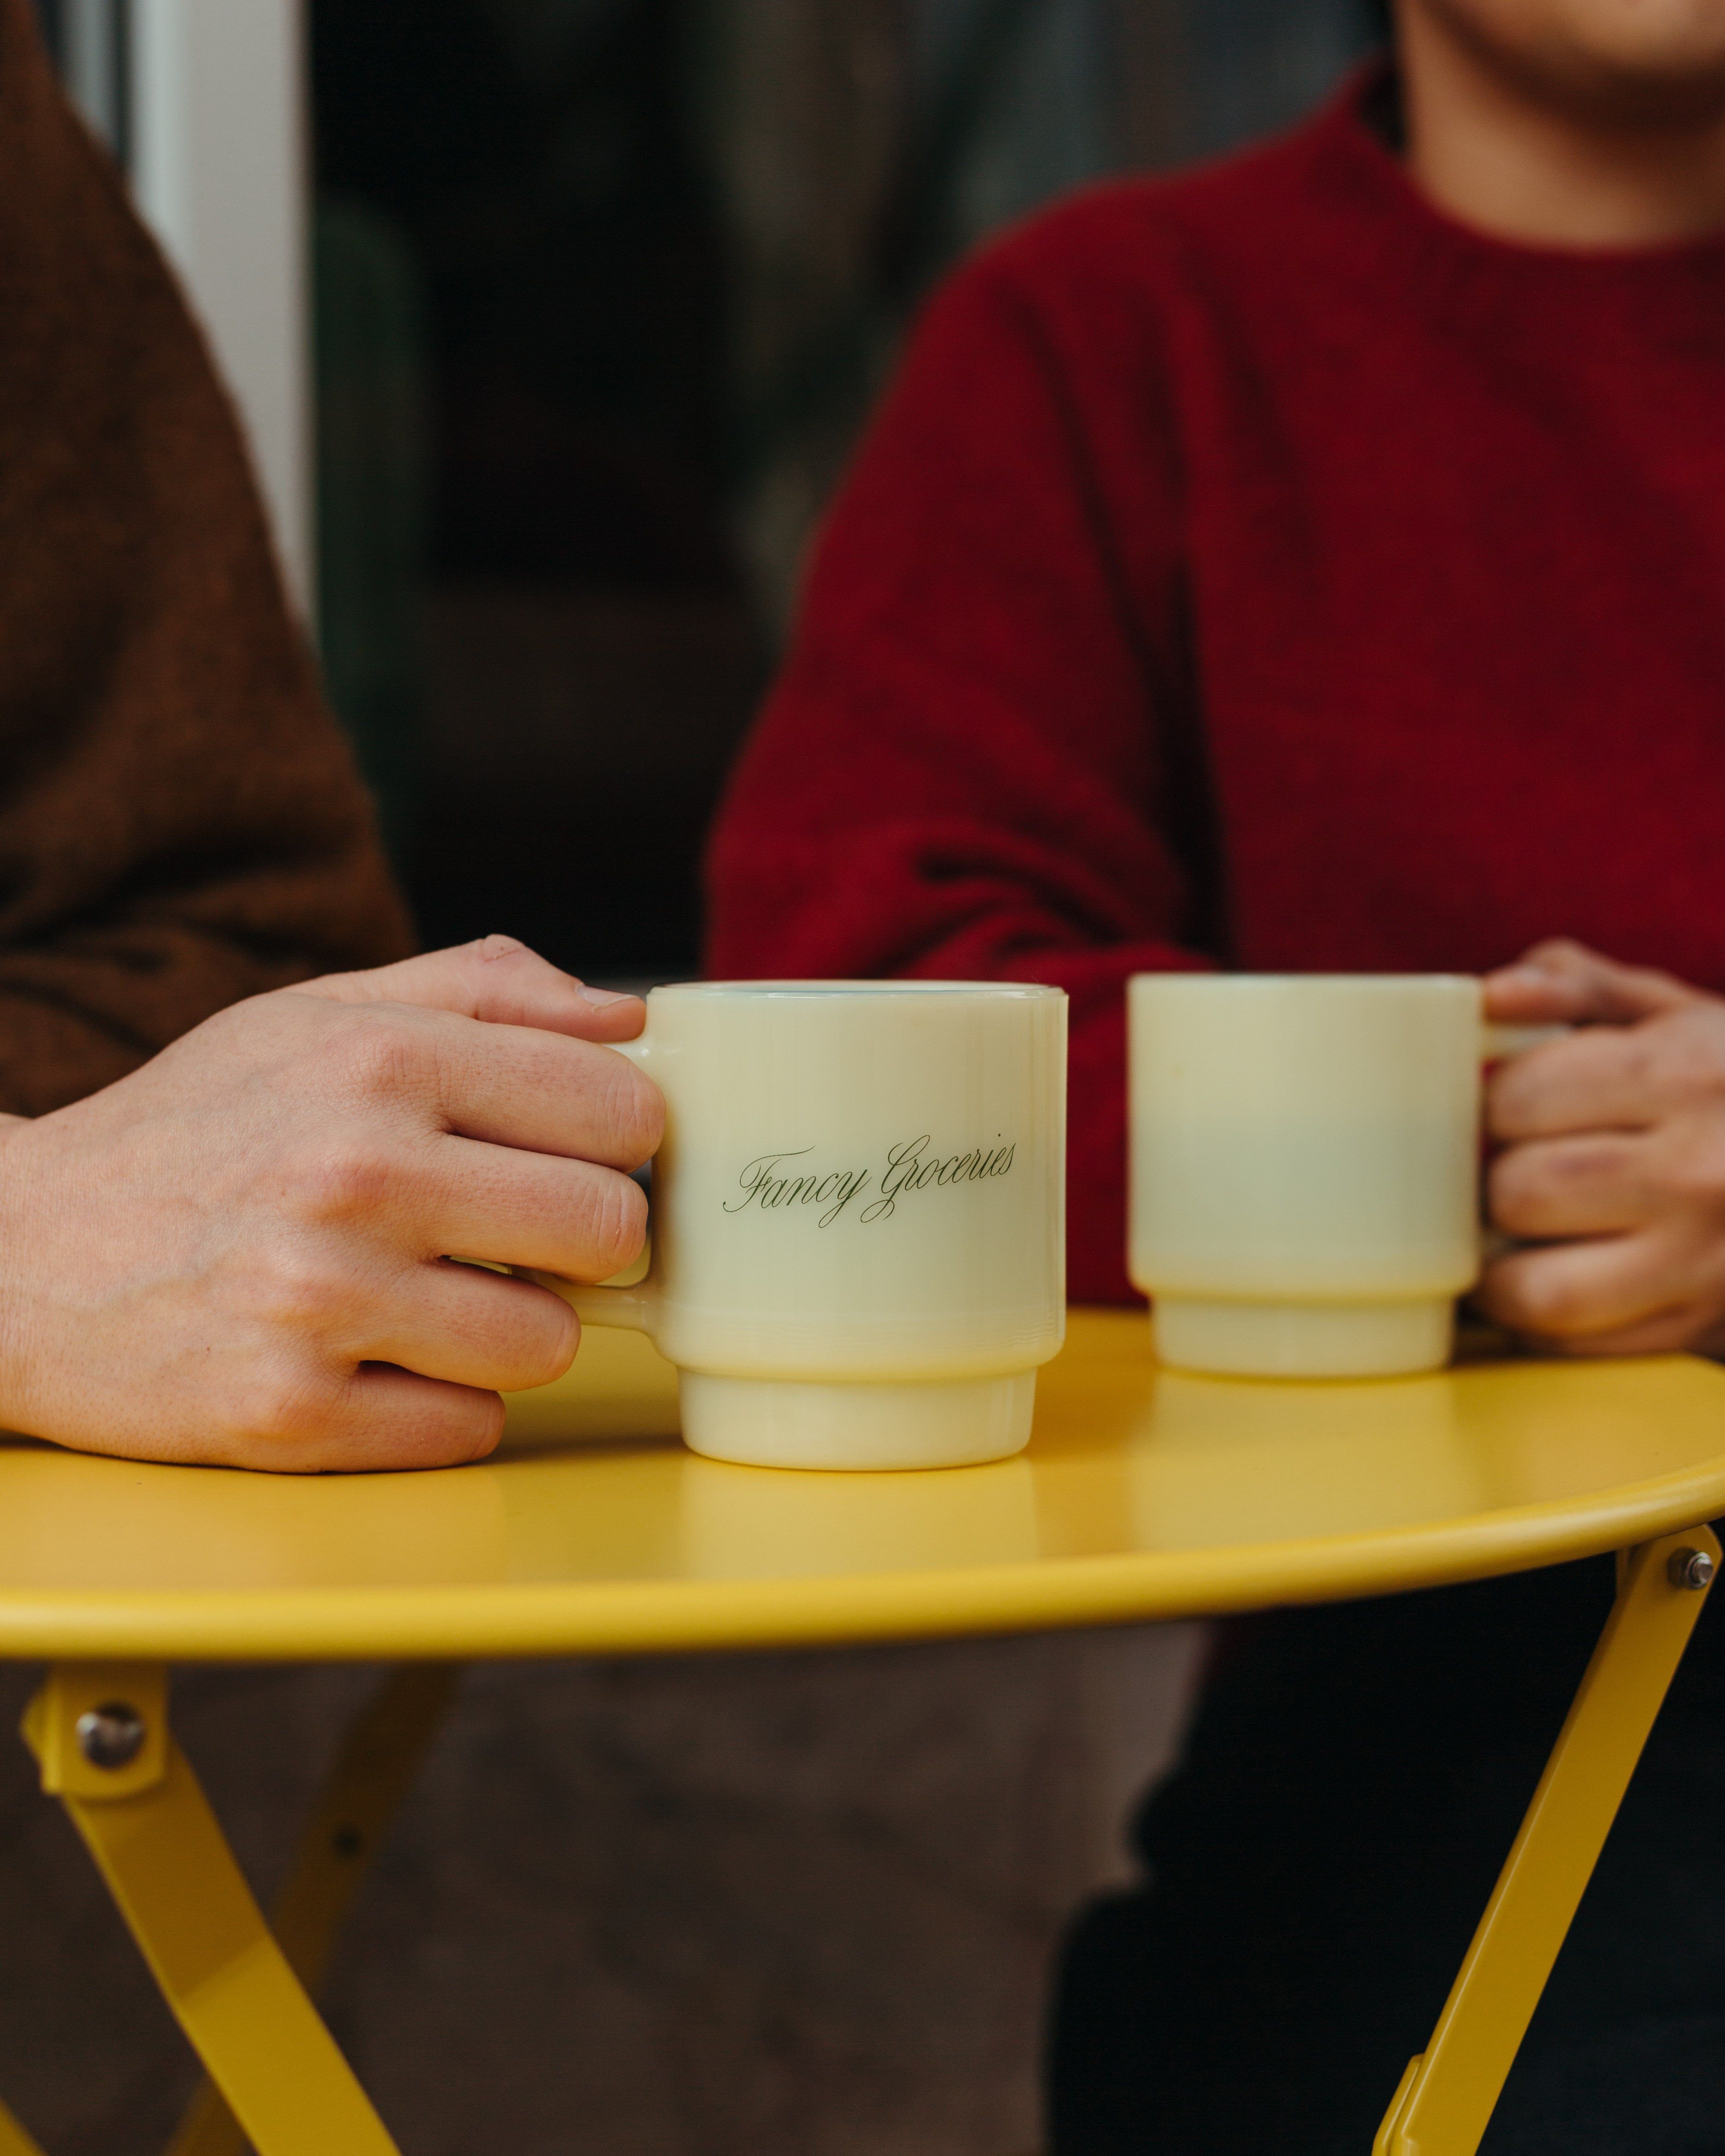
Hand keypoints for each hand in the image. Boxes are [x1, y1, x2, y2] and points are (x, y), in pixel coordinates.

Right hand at [0, 937, 662, 1469]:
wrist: (20, 1252)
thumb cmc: (197, 1127)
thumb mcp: (320, 1015)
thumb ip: (483, 991)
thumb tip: (626, 1017)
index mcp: (381, 1058)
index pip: (621, 1109)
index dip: (615, 1140)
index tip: (570, 1154)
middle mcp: (356, 1173)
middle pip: (609, 1231)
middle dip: (581, 1241)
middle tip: (516, 1236)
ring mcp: (321, 1300)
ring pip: (550, 1344)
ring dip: (511, 1330)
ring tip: (432, 1297)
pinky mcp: (289, 1411)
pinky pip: (468, 1428)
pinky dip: (440, 1404)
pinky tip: (376, 1359)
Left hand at [1480, 939, 1724, 1355]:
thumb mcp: (1672, 1012)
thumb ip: (1579, 987)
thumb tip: (1490, 997)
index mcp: (1685, 1074)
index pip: (1515, 1100)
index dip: (1488, 1104)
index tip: (1503, 1107)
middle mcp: (1700, 1172)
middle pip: (1519, 1193)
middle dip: (1495, 1179)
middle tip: (1510, 1166)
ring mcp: (1704, 1262)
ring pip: (1539, 1291)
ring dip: (1501, 1264)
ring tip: (1514, 1230)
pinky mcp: (1700, 1325)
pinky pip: (1576, 1344)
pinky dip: (1538, 1318)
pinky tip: (1546, 1273)